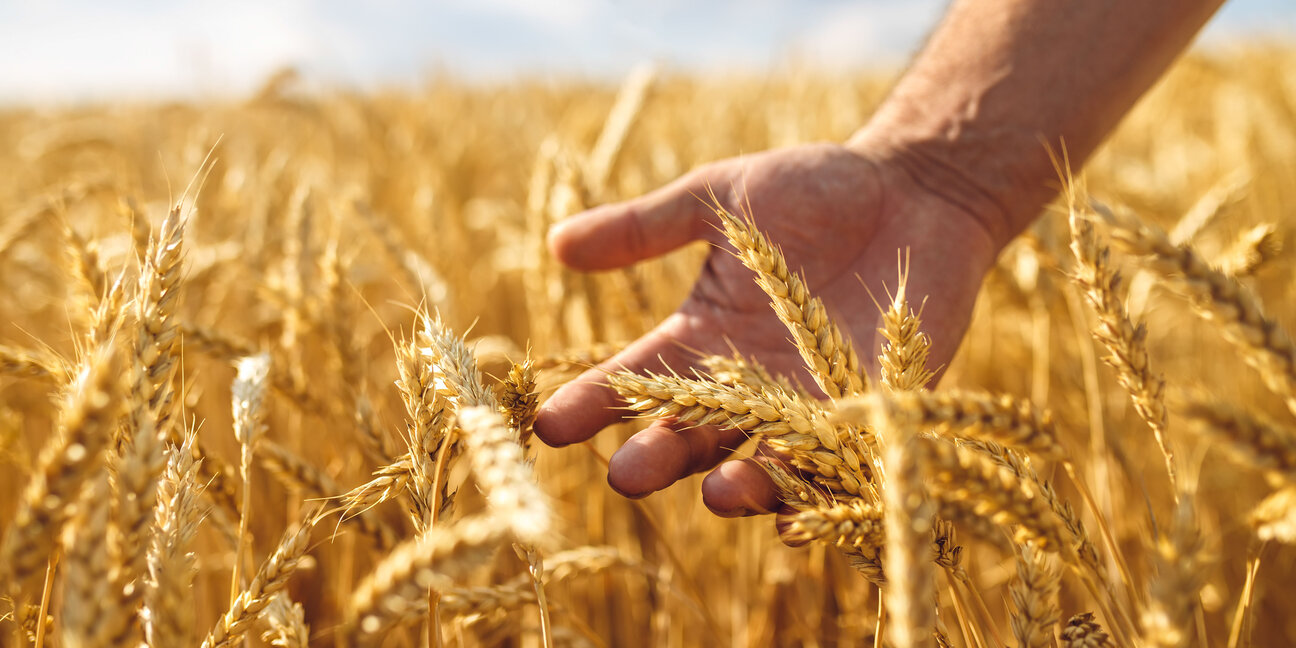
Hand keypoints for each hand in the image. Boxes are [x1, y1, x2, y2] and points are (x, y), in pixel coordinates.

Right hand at [533, 138, 1003, 516]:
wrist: (916, 191)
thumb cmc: (814, 189)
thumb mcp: (718, 199)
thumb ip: (645, 227)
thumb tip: (557, 245)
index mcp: (701, 338)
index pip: (634, 381)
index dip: (592, 404)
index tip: (548, 423)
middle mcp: (747, 385)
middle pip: (690, 434)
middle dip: (657, 457)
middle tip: (624, 474)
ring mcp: (808, 405)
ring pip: (761, 461)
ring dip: (737, 484)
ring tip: (714, 493)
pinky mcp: (872, 411)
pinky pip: (841, 463)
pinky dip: (820, 488)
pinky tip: (798, 510)